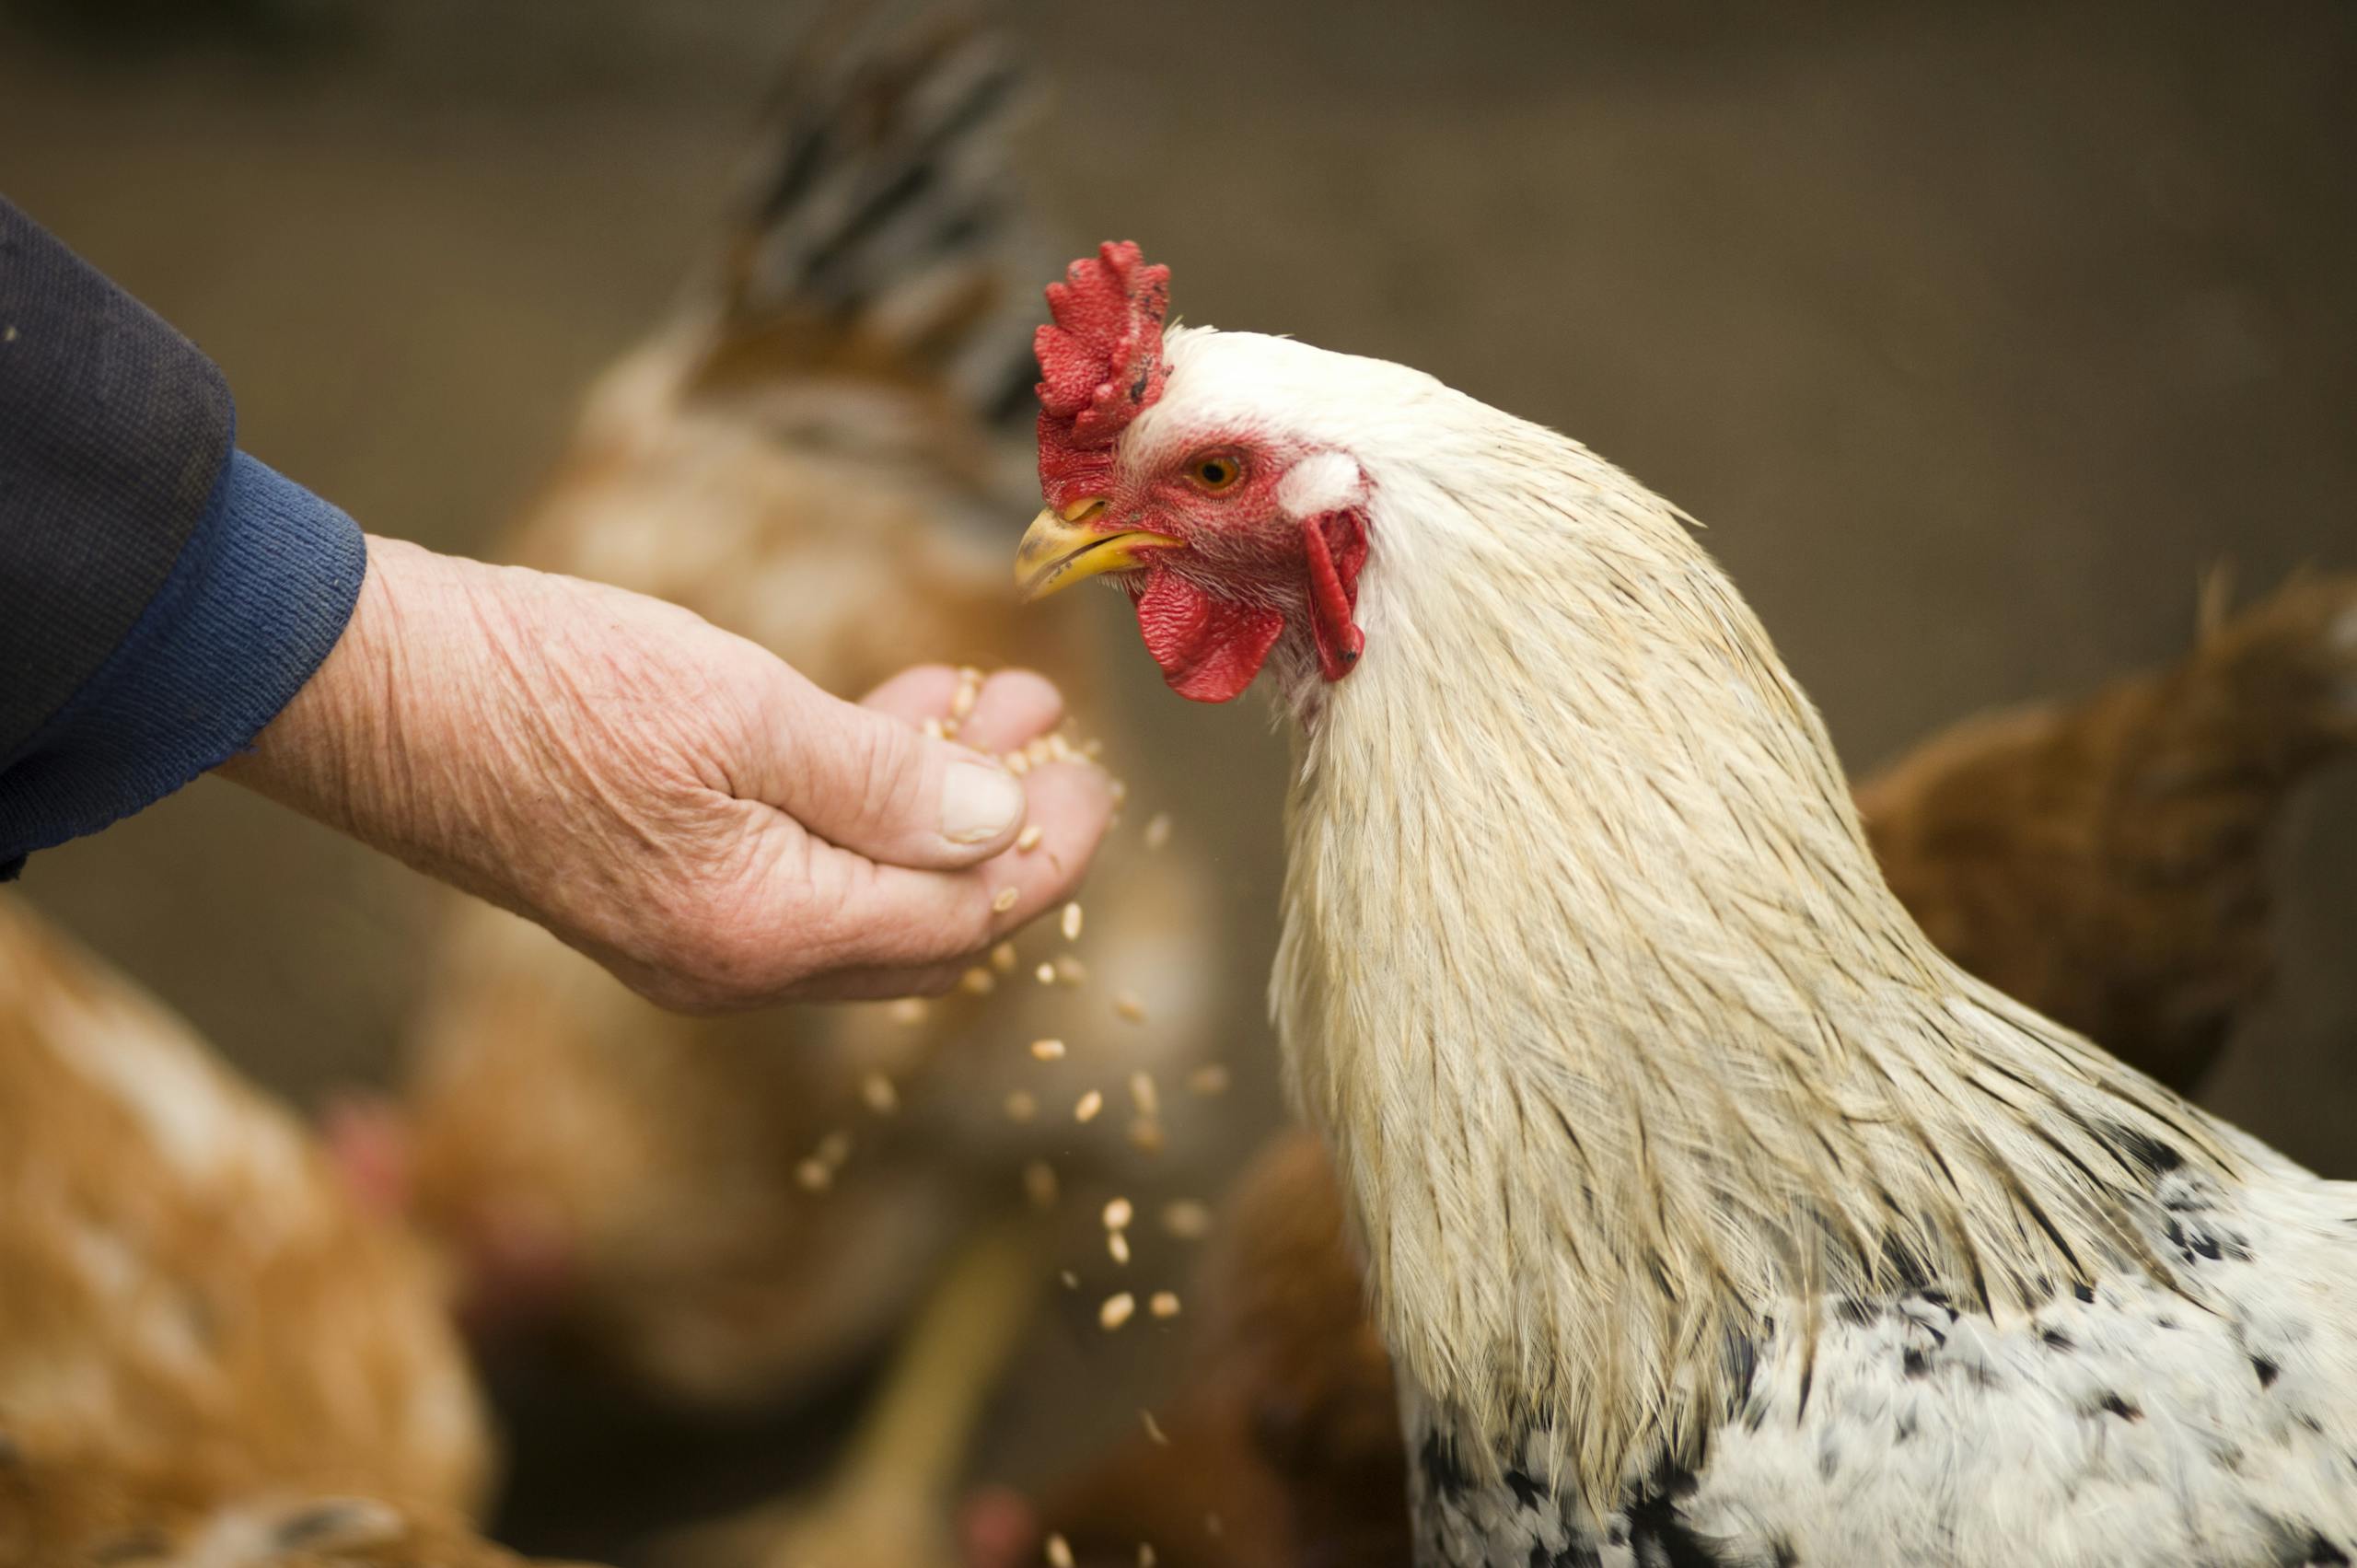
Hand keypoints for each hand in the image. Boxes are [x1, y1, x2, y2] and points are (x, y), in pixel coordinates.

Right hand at [219, 537, 1113, 1011]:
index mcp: (765, 934)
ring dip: (938, 803)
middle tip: (1056, 743)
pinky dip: (860, 797)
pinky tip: (894, 714)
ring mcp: (693, 933)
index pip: (960, 923)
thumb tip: (1005, 828)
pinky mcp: (660, 885)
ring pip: (865, 890)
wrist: (368, 690)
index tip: (1094, 778)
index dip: (1044, 855)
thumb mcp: (741, 714)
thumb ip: (885, 781)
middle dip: (1004, 836)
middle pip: (924, 927)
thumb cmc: (547, 686)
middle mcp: (735, 963)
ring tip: (997, 702)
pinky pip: (799, 864)